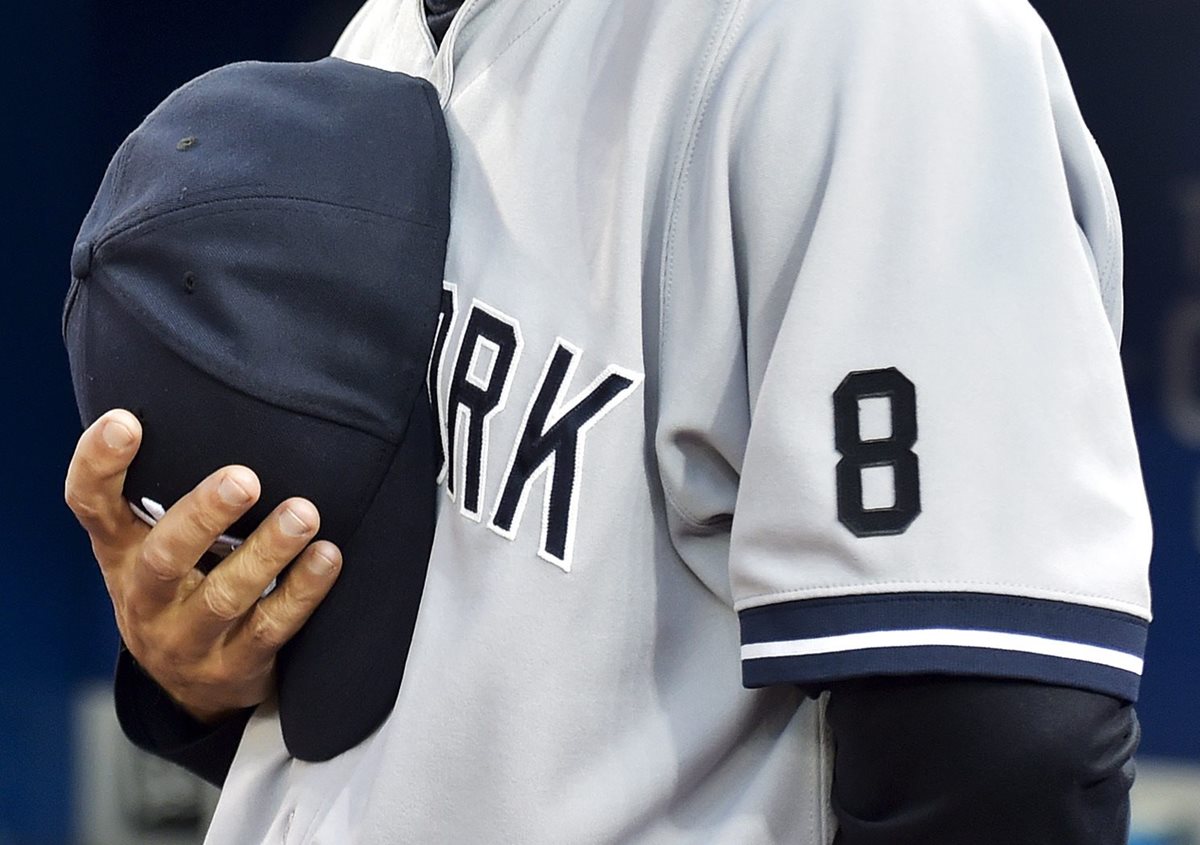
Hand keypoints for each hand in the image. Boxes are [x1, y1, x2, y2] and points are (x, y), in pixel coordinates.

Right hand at [64, 409, 342, 723]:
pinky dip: (303, 591)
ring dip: (268, 552)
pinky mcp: (233, 668)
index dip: (98, 466)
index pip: (91, 507)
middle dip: (203, 517)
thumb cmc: (182, 588)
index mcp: (120, 554)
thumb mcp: (155, 545)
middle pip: (163, 558)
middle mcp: (144, 598)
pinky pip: (271, 628)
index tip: (125, 421)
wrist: (194, 688)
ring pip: (226, 597)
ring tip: (304, 515)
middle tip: (244, 478)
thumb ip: (170, 492)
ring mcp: (186, 639)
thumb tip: (219, 401)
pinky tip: (328, 557)